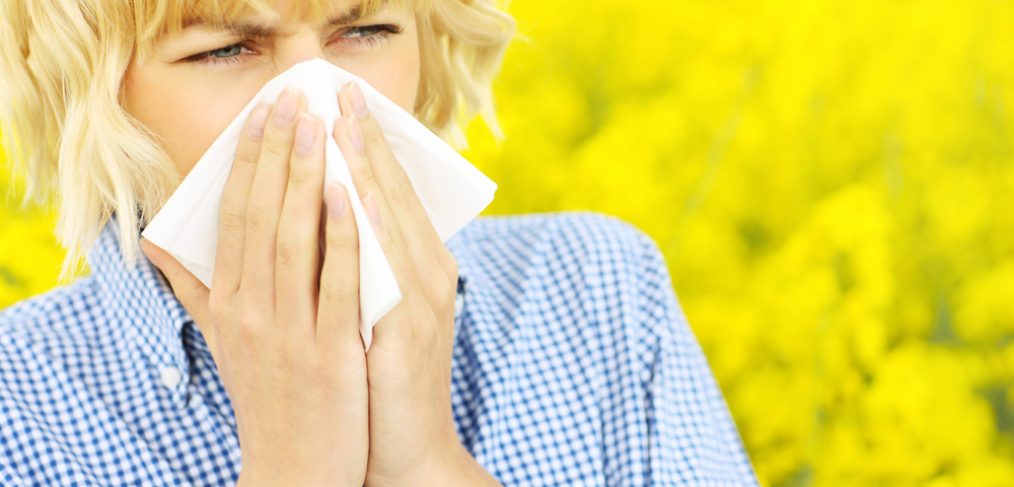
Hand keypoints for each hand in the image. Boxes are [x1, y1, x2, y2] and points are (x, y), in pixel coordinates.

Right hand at [140, 88, 368, 486]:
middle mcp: (251, 311)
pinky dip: (343, 238)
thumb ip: (196, 291)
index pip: (234, 217)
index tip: (263, 113)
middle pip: (260, 217)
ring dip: (305, 179)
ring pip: (293, 241)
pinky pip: (337, 286)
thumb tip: (156, 248)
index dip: (248, 161)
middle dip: (276, 154)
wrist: (295, 470)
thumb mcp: (224, 342)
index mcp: (230, 303)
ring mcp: (290, 332)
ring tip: (319, 128)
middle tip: (292, 99)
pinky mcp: (330, 353)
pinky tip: (350, 195)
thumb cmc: (269, 396)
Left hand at [332, 82, 499, 485]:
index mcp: (419, 268)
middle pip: (393, 196)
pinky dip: (367, 227)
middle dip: (366, 141)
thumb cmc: (380, 380)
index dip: (369, 146)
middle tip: (339, 93)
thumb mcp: (371, 314)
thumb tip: (323, 219)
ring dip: (364, 168)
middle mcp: (427, 276)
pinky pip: (384, 269)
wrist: (405, 451)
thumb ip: (357, 267)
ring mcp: (421, 302)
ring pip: (392, 222)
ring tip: (339, 124)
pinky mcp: (407, 332)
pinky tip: (346, 194)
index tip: (342, 103)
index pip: (391, 195)